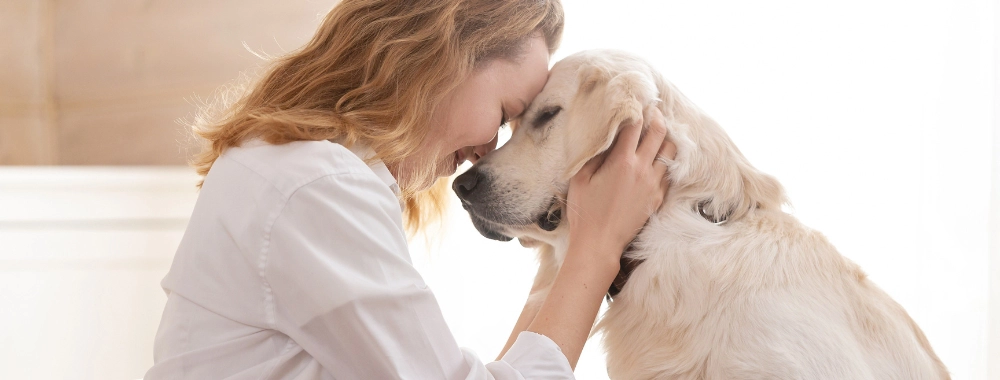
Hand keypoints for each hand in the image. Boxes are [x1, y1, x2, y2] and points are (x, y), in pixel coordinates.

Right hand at [565, 107, 675, 267]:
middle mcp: (643, 170)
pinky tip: (659, 158)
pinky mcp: (658, 199)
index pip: (635, 126)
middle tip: (652, 109)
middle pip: (658, 133)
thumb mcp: (580, 178)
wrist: (599, 244)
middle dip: (656, 117)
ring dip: (665, 138)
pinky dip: (666, 160)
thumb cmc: (584, 211)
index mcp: (622, 162)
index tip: (635, 100)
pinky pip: (669, 172)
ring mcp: (654, 185)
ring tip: (658, 132)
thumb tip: (603, 136)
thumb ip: (593, 154)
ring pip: (670, 152)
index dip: (636, 109)